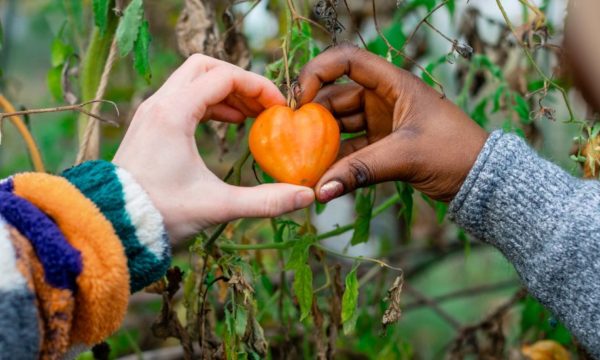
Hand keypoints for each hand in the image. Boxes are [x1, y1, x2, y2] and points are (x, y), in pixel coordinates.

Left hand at [113, 54, 314, 240]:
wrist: (113, 227)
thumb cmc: (160, 214)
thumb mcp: (218, 206)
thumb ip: (266, 200)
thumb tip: (307, 195)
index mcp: (174, 114)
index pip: (224, 77)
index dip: (258, 87)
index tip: (279, 108)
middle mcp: (159, 104)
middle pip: (205, 66)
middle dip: (239, 81)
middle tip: (263, 105)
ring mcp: (151, 113)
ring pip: (192, 79)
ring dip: (225, 91)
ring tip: (252, 115)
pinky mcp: (150, 125)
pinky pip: (183, 97)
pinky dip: (209, 102)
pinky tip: (230, 123)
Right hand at [297, 45, 488, 202]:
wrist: (481, 180)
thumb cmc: (454, 153)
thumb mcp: (406, 156)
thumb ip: (360, 171)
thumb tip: (320, 190)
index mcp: (393, 83)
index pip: (347, 60)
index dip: (318, 72)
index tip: (299, 99)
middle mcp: (383, 98)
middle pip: (336, 96)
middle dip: (313, 115)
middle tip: (290, 139)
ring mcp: (381, 122)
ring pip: (341, 124)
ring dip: (321, 141)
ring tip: (302, 161)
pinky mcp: (382, 145)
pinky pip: (351, 148)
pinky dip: (336, 161)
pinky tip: (322, 176)